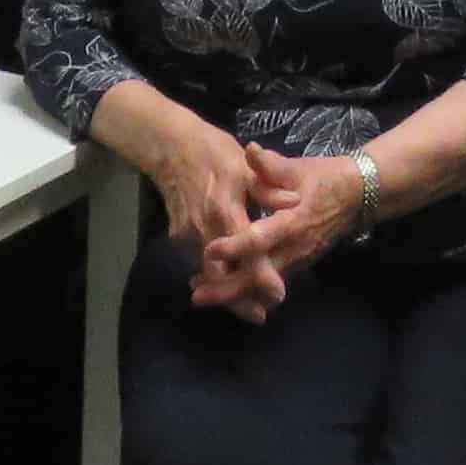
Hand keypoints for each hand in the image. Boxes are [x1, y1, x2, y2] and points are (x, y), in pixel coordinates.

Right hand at [104, 89, 264, 301]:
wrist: (170, 148)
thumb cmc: (212, 153)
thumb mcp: (244, 165)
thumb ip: (268, 186)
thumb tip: (296, 201)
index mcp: (224, 210)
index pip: (244, 251)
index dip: (260, 275)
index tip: (277, 294)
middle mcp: (203, 229)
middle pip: (220, 275)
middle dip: (238, 299)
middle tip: (260, 316)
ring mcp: (187, 235)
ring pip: (207, 273)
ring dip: (227, 291)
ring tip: (250, 309)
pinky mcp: (179, 236)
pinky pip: (199, 262)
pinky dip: (214, 275)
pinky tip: (226, 286)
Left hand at [203, 143, 370, 294]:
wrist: (359, 195)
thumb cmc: (325, 179)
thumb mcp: (299, 168)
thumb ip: (272, 165)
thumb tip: (251, 151)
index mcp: (292, 222)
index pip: (260, 239)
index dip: (235, 246)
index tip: (210, 250)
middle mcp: (294, 248)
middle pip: (258, 276)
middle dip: (228, 288)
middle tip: (196, 294)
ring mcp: (297, 260)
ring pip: (263, 285)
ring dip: (234, 293)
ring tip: (201, 293)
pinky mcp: (298, 264)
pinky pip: (271, 283)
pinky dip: (248, 290)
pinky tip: (225, 288)